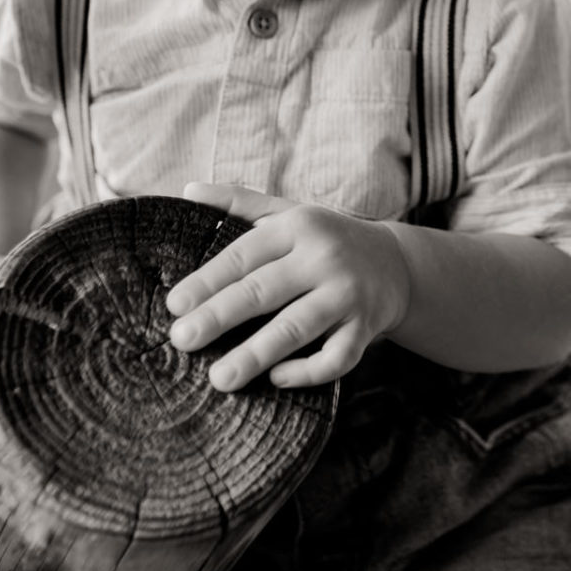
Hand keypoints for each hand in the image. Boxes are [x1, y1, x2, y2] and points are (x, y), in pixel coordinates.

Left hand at [165, 183, 411, 391]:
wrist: (396, 262)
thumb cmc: (326, 239)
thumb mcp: (288, 213)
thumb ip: (240, 202)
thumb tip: (187, 190)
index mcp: (299, 228)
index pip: (245, 255)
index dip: (207, 280)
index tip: (174, 305)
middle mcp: (324, 259)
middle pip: (264, 291)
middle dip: (220, 316)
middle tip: (181, 340)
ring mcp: (348, 295)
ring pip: (297, 327)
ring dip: (256, 354)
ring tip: (219, 378)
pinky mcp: (366, 327)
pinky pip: (337, 356)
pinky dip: (308, 371)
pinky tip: (276, 379)